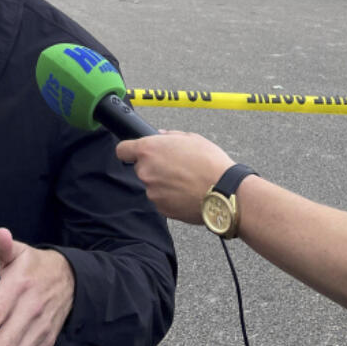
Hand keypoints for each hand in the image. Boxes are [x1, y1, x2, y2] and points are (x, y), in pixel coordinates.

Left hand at [116, 131, 234, 223]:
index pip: (122, 150)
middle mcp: (145, 171)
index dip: (129, 151)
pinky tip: (188, 192)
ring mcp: (152, 192)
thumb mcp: (191, 138)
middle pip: (141, 168)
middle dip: (154, 167)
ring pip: (153, 185)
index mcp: (148, 150)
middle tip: (176, 166)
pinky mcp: (161, 208)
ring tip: (186, 180)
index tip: (136, 153)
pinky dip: (171, 197)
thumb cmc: (210, 162)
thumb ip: (169, 136)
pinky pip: (162, 200)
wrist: (224, 192)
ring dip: (164, 183)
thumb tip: (159, 136)